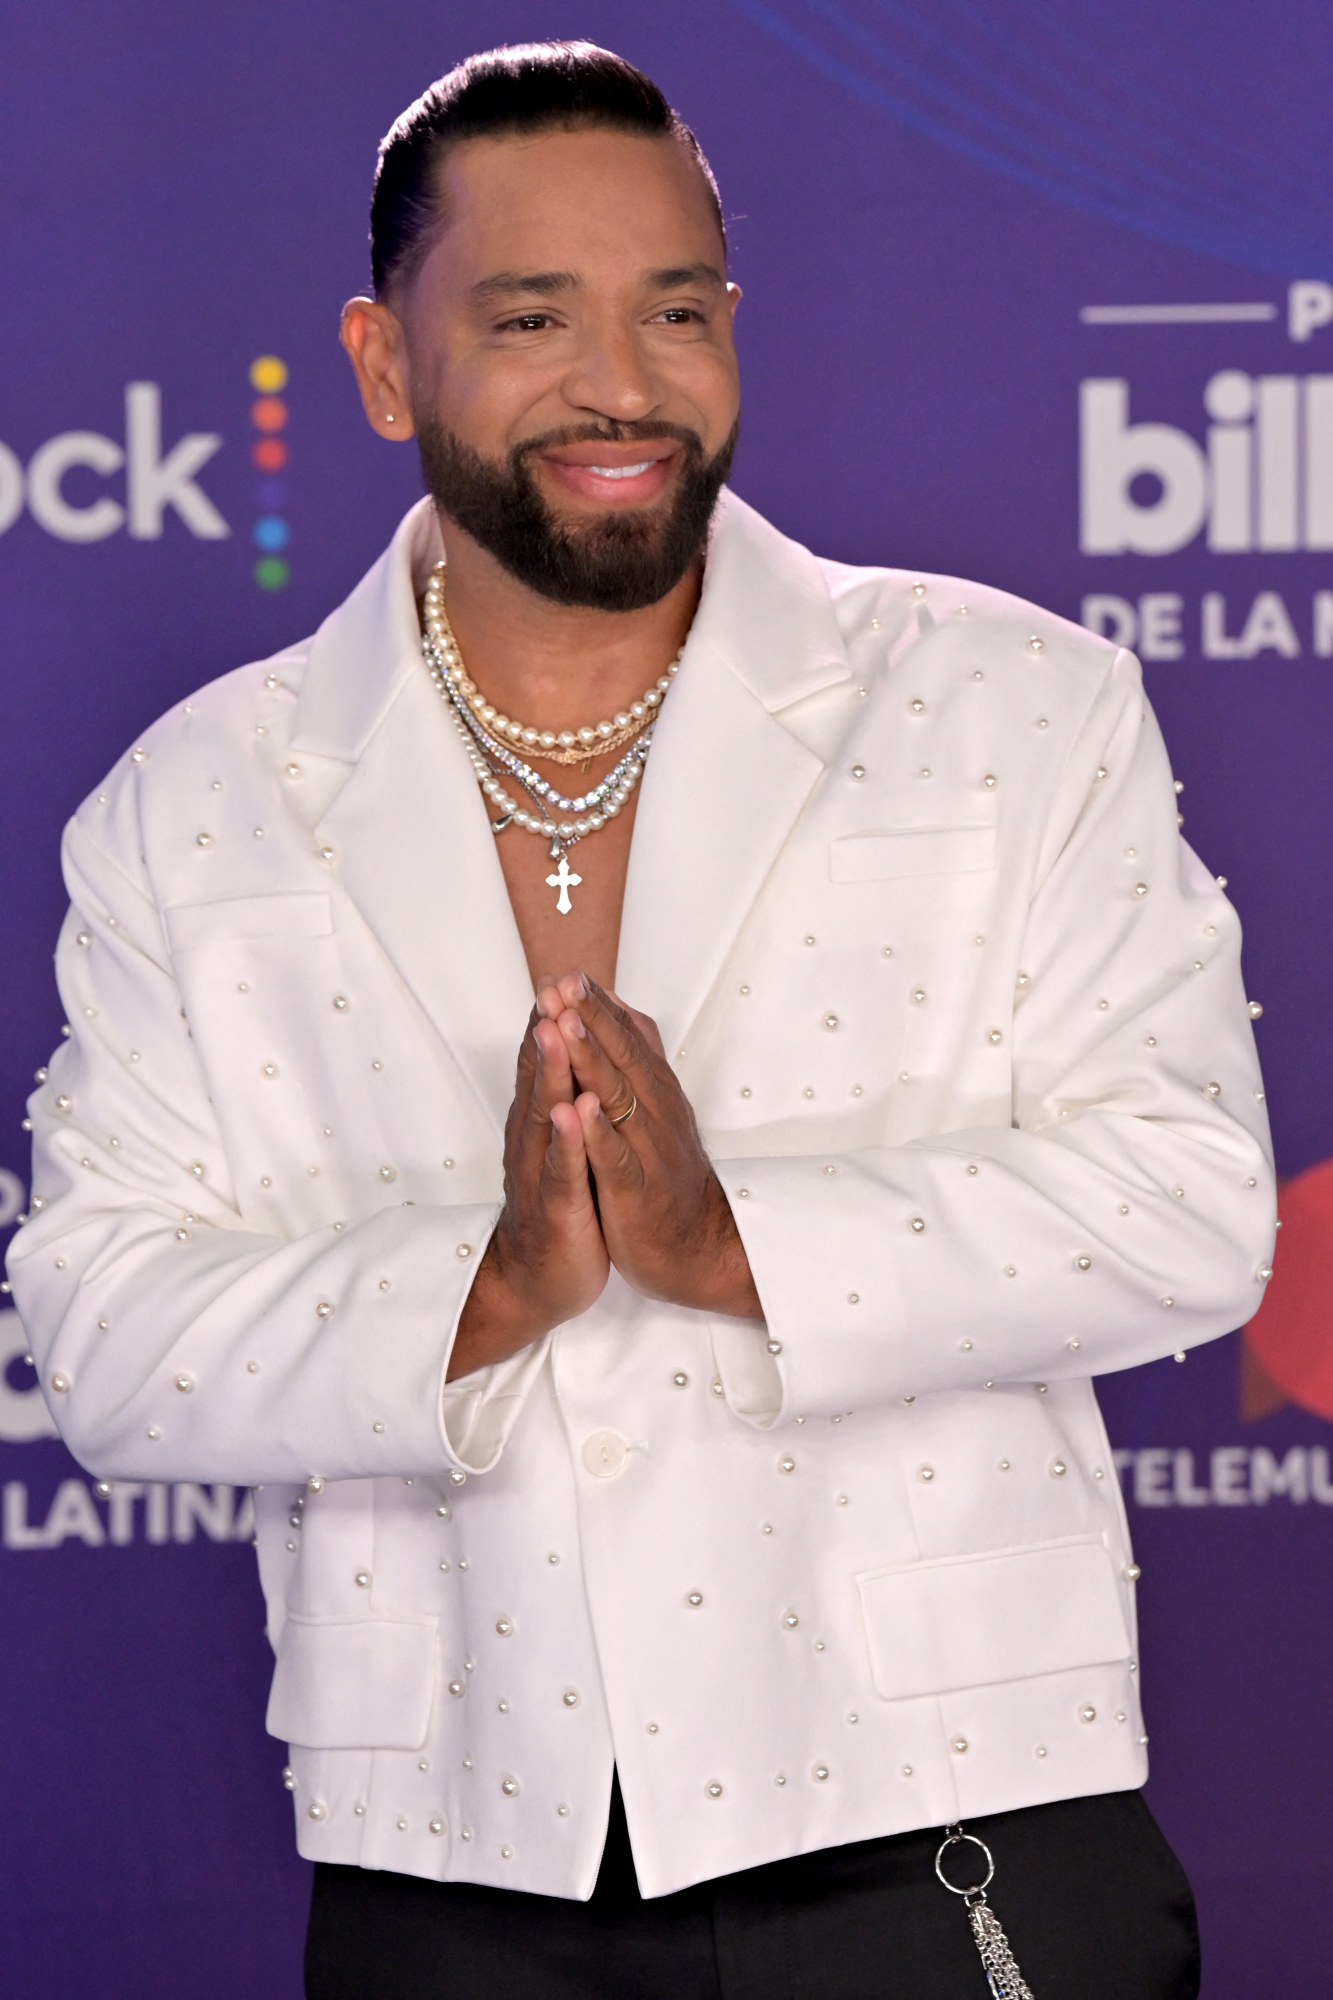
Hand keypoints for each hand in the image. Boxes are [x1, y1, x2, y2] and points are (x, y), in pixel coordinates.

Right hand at [448, 1003, 608, 1379]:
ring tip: (554, 1032)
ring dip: (550, 1073)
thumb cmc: (557, 1208)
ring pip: (545, 1116)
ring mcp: (543, 1174)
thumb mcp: (560, 1145)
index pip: (543, 1065)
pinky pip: (563, 1171)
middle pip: (540, 1079)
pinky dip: (567, 1142)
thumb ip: (558, 1098)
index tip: (562, 976)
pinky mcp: (559, 1210)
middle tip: (552, 987)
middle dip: (547, 1032)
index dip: (551, 1020)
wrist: (538, 1279)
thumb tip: (563, 1049)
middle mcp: (534, 1142)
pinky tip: (571, 1114)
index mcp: (539, 1124)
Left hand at [537, 971, 763, 1320]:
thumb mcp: (654, 1110)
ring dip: (591, 1059)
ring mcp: (647, 1150)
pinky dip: (600, 1132)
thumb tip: (615, 1007)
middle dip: (590, 1018)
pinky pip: (617, 1157)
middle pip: (621, 1056)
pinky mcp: (637, 1190)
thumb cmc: (666, 1175)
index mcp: (654, 1093)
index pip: (626, 1039)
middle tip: (564, 984)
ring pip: (618, 1097)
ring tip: (567, 1025)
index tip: (569, 973)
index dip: (598, 1006)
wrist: (696, 1245)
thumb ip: (635, 1060)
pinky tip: (583, 1109)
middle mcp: (654, 1113)